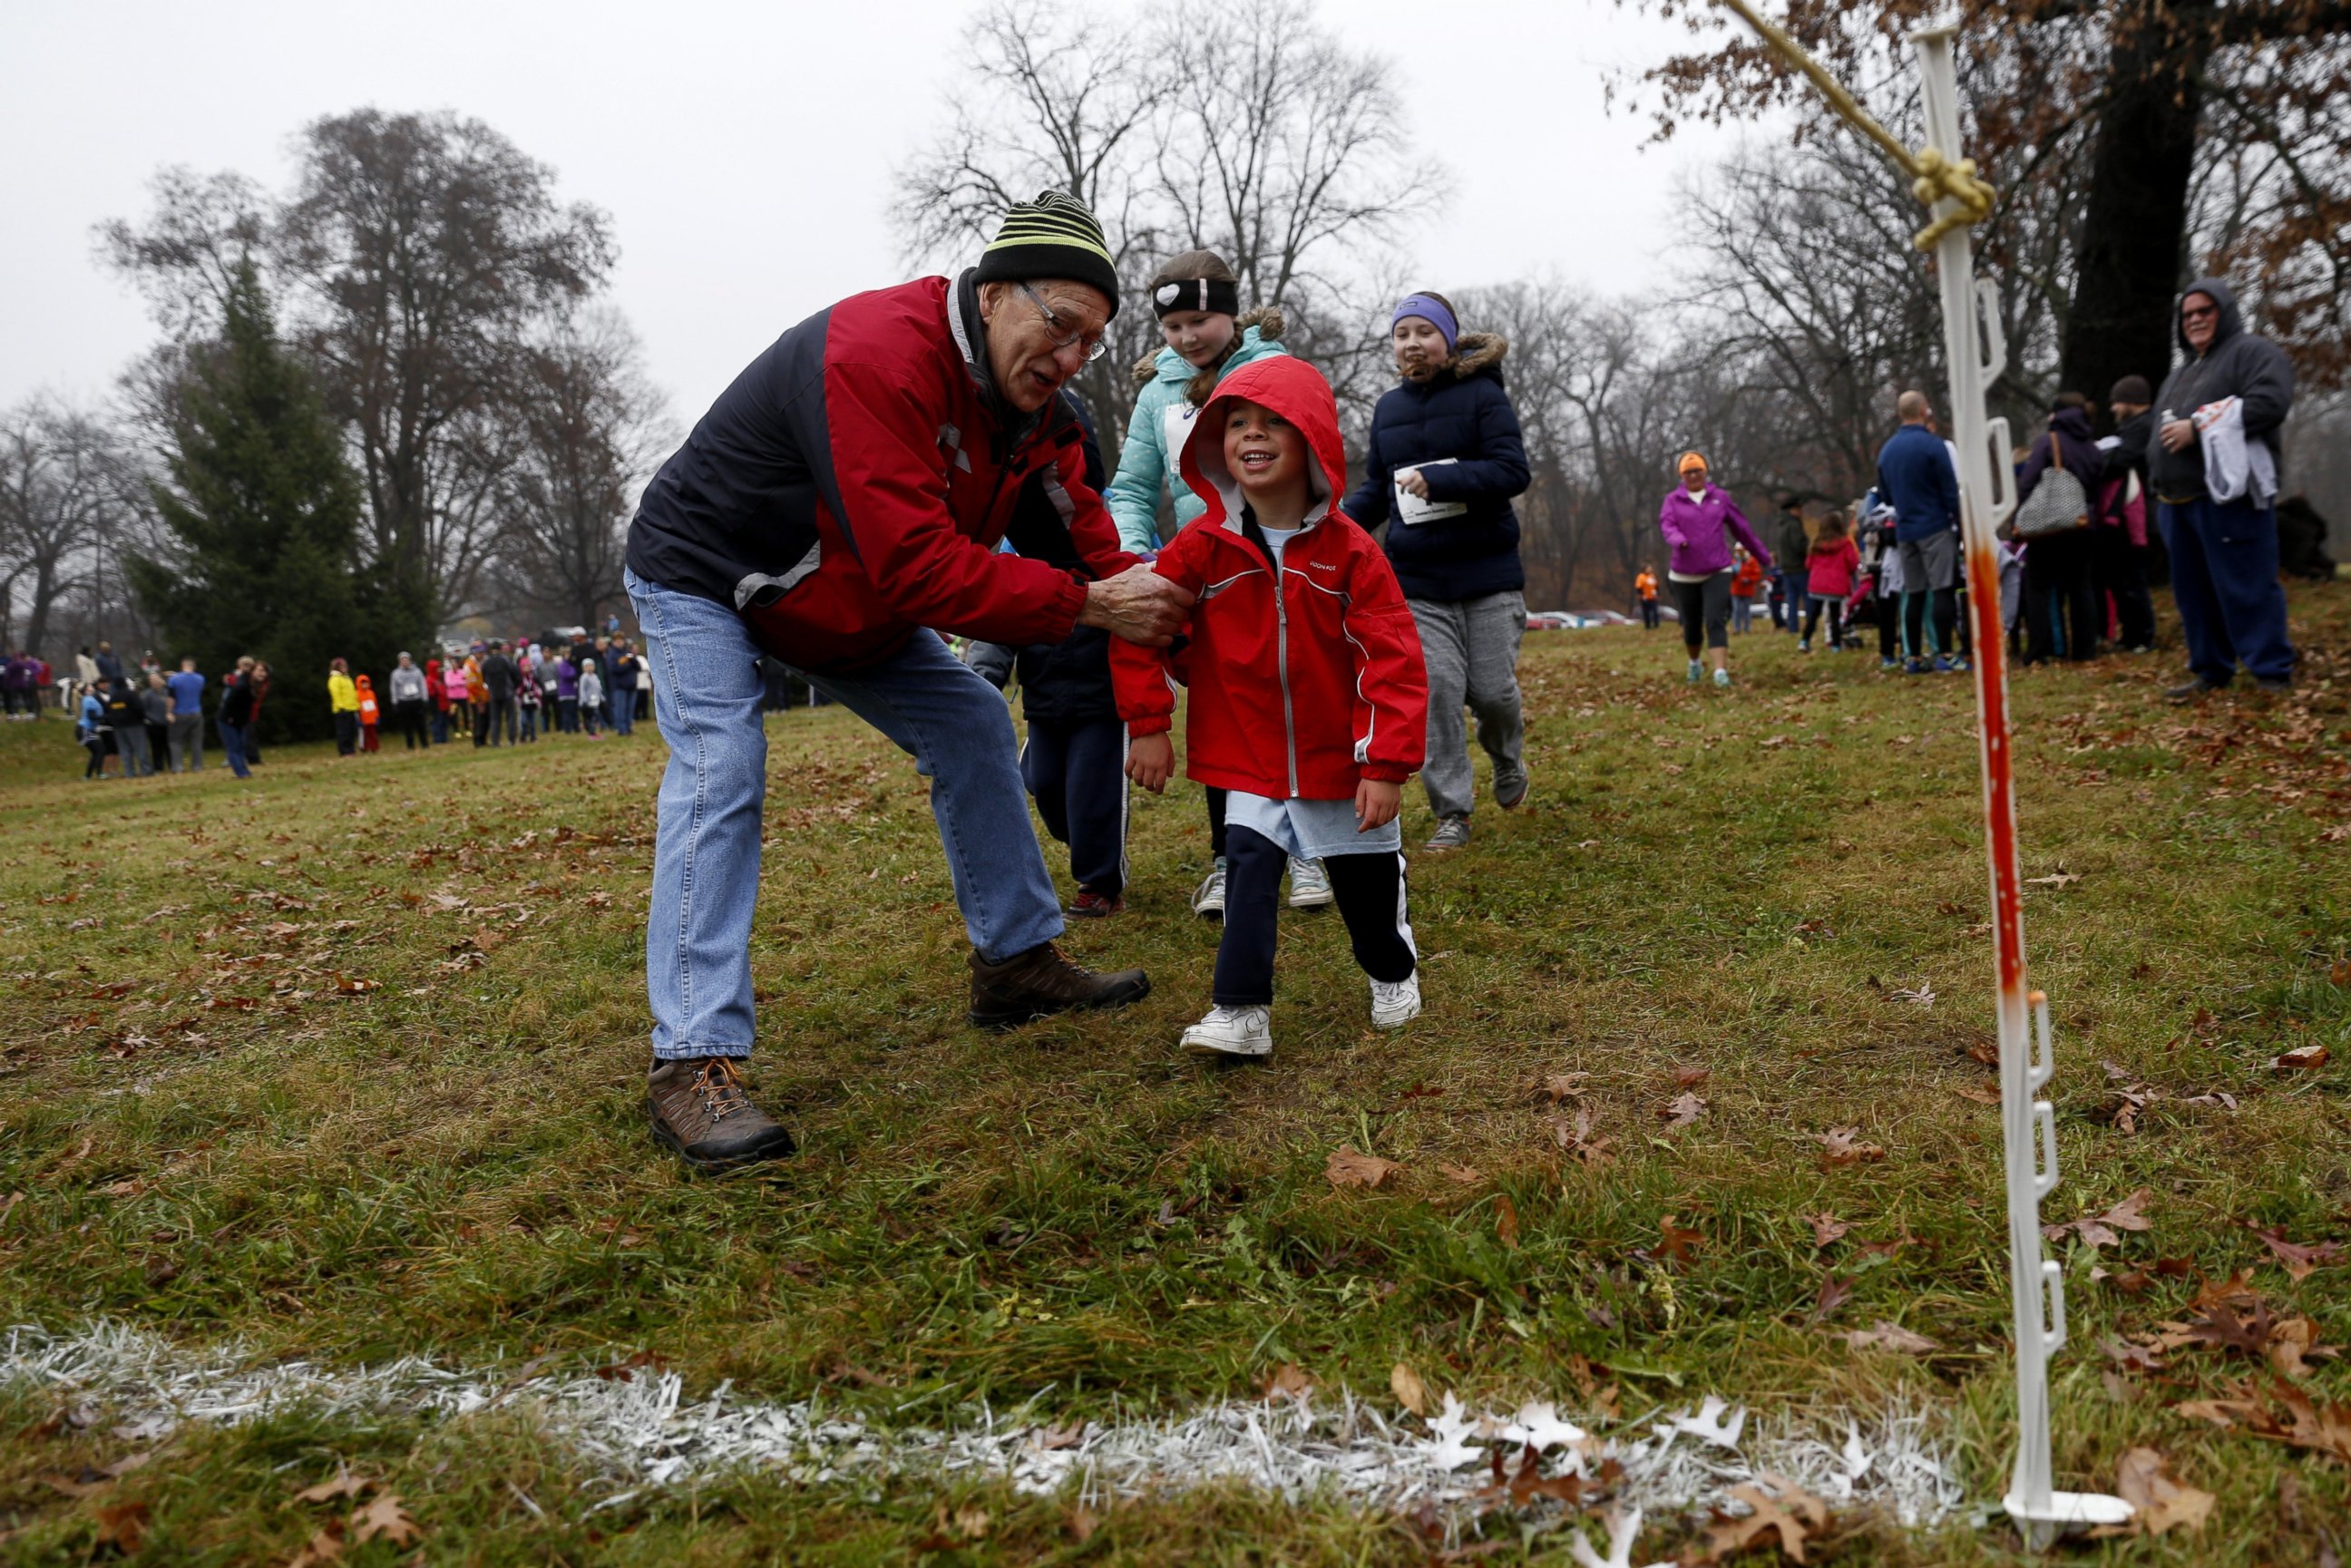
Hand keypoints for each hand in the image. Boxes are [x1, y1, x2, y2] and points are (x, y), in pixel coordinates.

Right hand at [1079, 565, 1194, 646]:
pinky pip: (1168, 640)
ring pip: (1177, 628)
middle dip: (1179, 612)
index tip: (1181, 601)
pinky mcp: (1150, 637)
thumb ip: (1157, 567)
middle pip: (1185, 614)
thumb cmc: (1120, 586)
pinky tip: (1156, 629)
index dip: (1186, 600)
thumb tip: (1164, 562)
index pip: (1190, 599)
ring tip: (1161, 620)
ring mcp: (1158, 624)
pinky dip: (1164, 637)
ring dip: (1171, 625)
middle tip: (1170, 611)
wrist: (1103, 604)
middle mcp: (1165, 607)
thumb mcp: (1140, 570)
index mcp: (1166, 589)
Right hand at [1126, 731, 1173, 793]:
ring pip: (1137, 778)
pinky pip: (1128, 769)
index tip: (1158, 792)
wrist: (1150, 727)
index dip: (1158, 790)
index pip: (1159, 782)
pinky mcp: (1132, 756)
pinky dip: (1129, 775)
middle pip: (1147, 783)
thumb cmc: (1162, 740)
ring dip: (1139, 783)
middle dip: (1149, 788)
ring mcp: (1140, 761)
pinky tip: (1131, 776)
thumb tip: (1168, 776)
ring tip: (1141, 783)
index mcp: (1161, 764)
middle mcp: (1150, 765)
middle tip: (1150, 787)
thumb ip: (1170, 765)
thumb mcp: (1170, 752)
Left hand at [1354, 777, 1400, 830]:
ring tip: (1373, 822)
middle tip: (1366, 826)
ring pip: (1387, 820)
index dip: (1364, 827)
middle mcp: (1385, 804)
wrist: (1385, 768)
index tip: (1360, 830)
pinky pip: (1394, 814)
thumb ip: (1359, 804)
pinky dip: (1388, 819)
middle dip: (1371, 826)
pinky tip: (1383, 818)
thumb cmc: (1370, 778)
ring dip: (1379, 824)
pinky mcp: (1397, 800)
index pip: (1370, 820)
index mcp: (1374, 801)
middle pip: (1379, 822)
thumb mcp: (1361, 790)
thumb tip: (1359, 816)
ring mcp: (1392, 803)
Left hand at [1396, 468, 1430, 499]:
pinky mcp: (1430, 492)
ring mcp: (1425, 486)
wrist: (1442, 475)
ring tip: (1422, 489)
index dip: (1402, 488)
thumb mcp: (1418, 472)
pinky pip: (1424, 497)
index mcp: (1416, 474)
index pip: (1404, 483)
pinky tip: (1427, 491)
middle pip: (1411, 491)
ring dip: (1418, 493)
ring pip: (1417, 495)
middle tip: (1416, 488)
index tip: (1402, 491)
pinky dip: (1425, 495)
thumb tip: (1398, 481)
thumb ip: (1407, 477)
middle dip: (1412, 490)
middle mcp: (1420, 480)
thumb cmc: (1430, 473)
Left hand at [2159, 418, 2195, 453]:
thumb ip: (2178, 426)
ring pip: (2167, 443)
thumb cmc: (2193, 424)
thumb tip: (2175, 428)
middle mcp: (2174, 431)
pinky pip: (2174, 449)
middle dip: (2163, 439)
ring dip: (2166, 445)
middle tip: (2165, 441)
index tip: (2162, 434)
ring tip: (2168, 446)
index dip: (2162, 432)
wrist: (2199, 427)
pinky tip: (2172, 451)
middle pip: (2164, 437)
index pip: (2164, 429)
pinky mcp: (2181, 443)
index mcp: (2174, 425)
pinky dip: (2172, 451)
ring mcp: (2177, 438)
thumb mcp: (2183, 422)